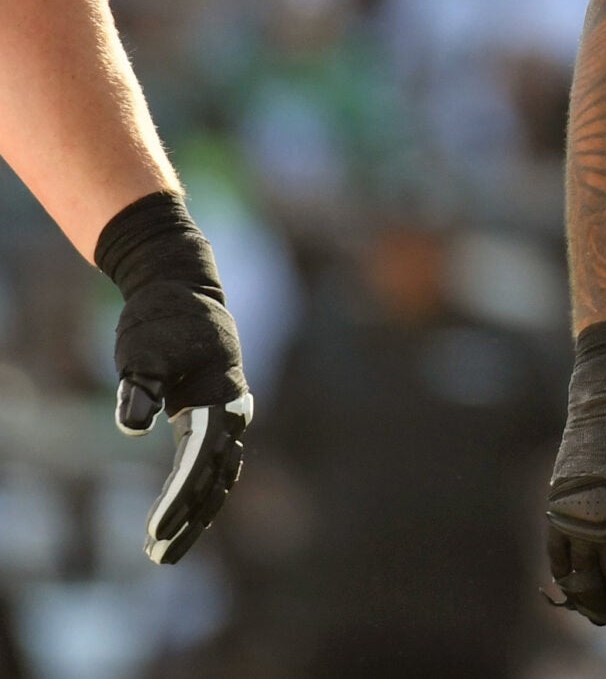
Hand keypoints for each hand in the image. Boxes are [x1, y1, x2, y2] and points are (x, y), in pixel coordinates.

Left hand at [95, 192, 251, 564]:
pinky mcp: (214, 417)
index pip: (200, 460)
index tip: (154, 530)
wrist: (183, 288)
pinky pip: (212, 466)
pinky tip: (179, 518)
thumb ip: (139, 387)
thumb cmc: (162, 318)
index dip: (178, 498)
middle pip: (217, 479)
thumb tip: (132, 428)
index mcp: (222, 395)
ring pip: (220, 478)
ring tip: (163, 552)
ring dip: (195, 515)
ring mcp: (228, 416)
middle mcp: (233, 411)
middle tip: (158, 557)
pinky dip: (198, 495)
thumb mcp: (143, 349)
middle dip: (189, 520)